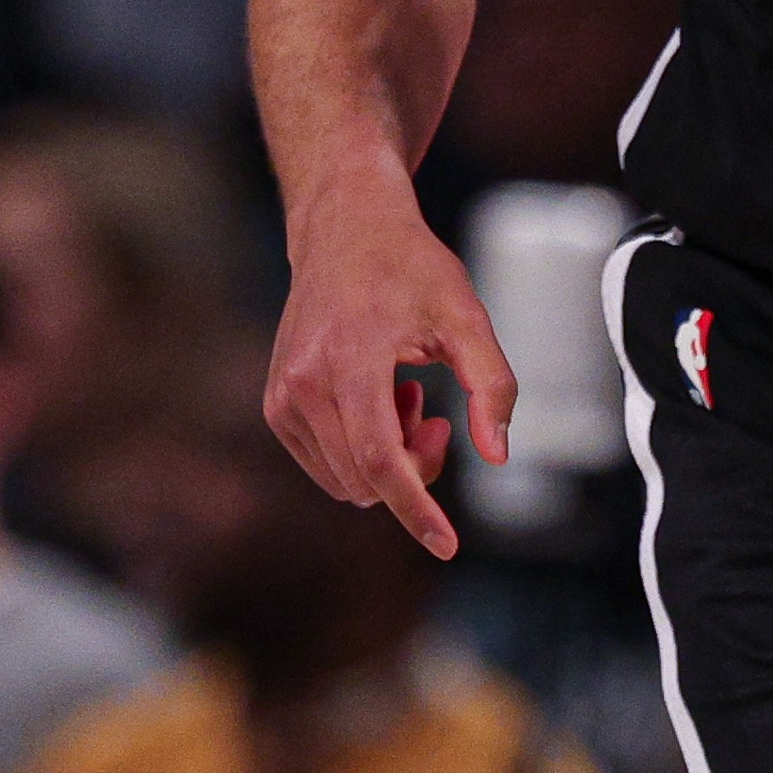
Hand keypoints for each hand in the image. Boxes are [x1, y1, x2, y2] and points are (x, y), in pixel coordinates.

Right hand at [260, 172, 512, 559]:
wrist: (345, 228)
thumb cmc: (410, 267)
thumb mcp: (467, 316)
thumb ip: (492, 386)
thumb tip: (497, 456)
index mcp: (351, 360)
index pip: (382, 461)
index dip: (417, 509)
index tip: (446, 545)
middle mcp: (304, 384)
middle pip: (368, 478)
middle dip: (416, 468)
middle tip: (436, 416)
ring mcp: (282, 397)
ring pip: (346, 480)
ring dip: (388, 458)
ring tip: (402, 395)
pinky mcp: (274, 404)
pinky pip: (325, 464)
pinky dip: (361, 450)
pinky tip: (377, 397)